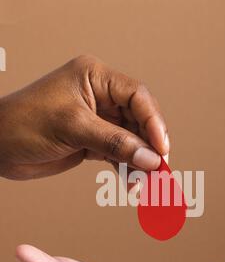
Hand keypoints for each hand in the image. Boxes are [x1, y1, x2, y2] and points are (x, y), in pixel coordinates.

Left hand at [0, 56, 168, 179]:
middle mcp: (100, 96)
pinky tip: (131, 182)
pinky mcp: (92, 140)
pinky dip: (126, 168)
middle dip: (150, 145)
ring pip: (131, 139)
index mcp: (95, 77)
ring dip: (140, 161)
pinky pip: (118, 153)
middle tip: (159, 171)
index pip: (137, 96)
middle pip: (138, 119)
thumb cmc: (24, 124)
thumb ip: (115, 143)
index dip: (154, 121)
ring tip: (145, 183)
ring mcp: (97, 119)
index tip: (162, 149)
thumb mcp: (72, 128)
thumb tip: (151, 159)